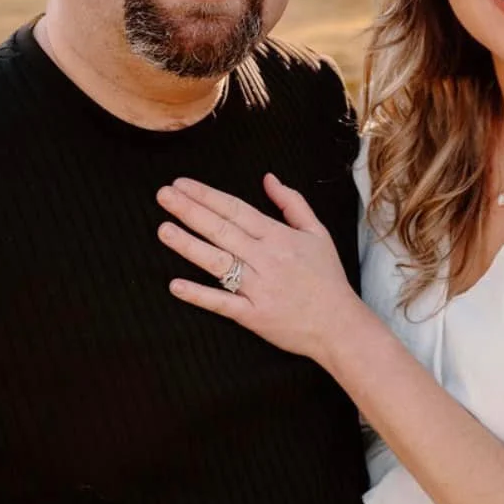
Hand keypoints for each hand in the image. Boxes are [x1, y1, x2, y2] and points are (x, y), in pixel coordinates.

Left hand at [157, 173, 362, 361]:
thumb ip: (292, 203)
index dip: (207, 196)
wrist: (339, 325)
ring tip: (163, 230)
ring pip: (218, 262)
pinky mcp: (253, 316)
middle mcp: (266, 259)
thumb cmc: (327, 278)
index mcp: (279, 237)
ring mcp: (258, 288)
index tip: (182, 184)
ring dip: (188, 245)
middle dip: (190, 211)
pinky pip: (222, 303)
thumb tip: (268, 178)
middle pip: (222, 230)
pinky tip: (176, 285)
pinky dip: (199, 295)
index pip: (236, 210)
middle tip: (163, 195)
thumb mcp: (317, 233)